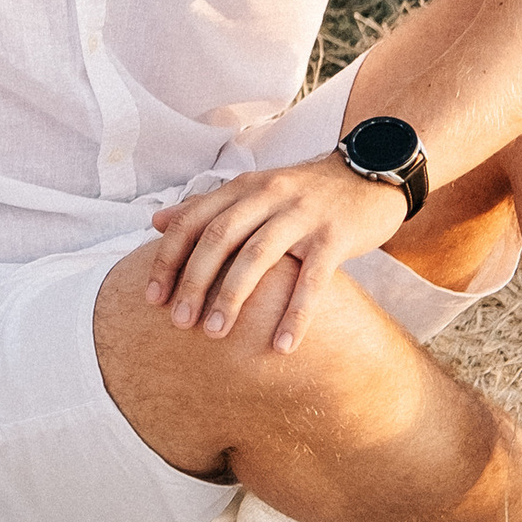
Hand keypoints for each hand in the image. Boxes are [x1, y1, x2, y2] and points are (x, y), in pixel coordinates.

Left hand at [145, 158, 414, 352]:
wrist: (369, 175)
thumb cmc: (304, 194)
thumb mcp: (254, 192)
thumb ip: (208, 207)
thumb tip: (156, 222)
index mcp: (244, 187)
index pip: (193, 221)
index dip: (169, 259)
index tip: (152, 298)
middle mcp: (268, 195)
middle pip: (220, 237)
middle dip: (195, 281)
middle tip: (180, 323)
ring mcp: (303, 215)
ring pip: (258, 255)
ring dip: (233, 297)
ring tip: (215, 335)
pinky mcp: (335, 236)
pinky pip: (312, 279)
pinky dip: (296, 313)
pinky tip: (283, 345)